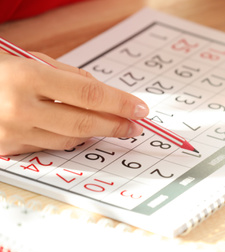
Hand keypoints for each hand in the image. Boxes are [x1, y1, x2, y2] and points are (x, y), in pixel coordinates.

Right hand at [0, 52, 148, 154]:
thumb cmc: (0, 69)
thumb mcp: (32, 60)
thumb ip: (69, 76)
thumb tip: (103, 94)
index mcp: (27, 78)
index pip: (88, 95)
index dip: (119, 103)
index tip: (140, 108)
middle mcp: (19, 109)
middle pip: (83, 123)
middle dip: (115, 125)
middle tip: (134, 125)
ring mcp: (12, 133)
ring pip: (69, 139)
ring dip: (96, 133)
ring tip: (114, 127)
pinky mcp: (8, 148)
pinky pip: (50, 146)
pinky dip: (71, 138)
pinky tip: (84, 131)